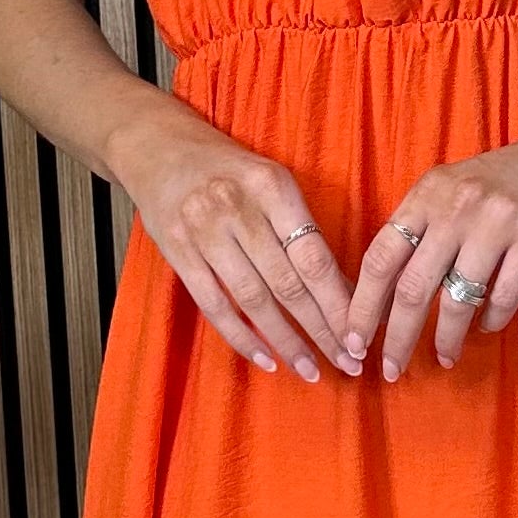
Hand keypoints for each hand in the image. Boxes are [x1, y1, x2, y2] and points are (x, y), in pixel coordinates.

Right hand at [116, 102, 356, 381]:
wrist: (157, 148)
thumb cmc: (228, 169)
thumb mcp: (271, 181)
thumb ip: (301, 228)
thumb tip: (344, 289)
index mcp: (272, 187)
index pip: (314, 256)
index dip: (339, 302)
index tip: (360, 334)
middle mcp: (238, 209)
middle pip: (288, 283)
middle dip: (322, 329)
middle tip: (347, 363)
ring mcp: (203, 232)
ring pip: (254, 300)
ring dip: (287, 341)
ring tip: (311, 369)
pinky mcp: (177, 253)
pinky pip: (214, 305)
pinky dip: (242, 337)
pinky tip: (266, 360)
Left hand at [341, 108, 517, 378]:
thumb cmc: (512, 180)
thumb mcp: (457, 190)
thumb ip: (425, 228)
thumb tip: (387, 295)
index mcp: (428, 192)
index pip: (380, 257)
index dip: (362, 306)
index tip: (353, 342)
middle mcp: (457, 204)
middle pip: (412, 286)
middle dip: (396, 337)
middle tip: (390, 370)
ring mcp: (498, 219)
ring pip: (457, 298)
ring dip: (446, 338)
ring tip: (444, 358)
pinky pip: (504, 296)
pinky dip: (492, 320)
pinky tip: (487, 327)